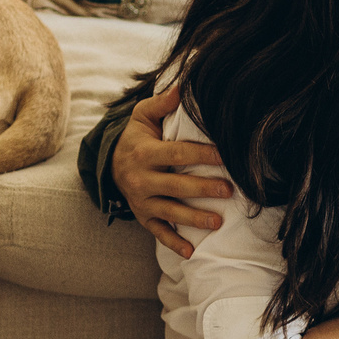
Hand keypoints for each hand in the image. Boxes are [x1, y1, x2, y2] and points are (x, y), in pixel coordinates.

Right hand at [113, 84, 232, 257]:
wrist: (110, 163)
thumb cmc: (136, 137)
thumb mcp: (142, 116)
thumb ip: (161, 103)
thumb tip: (182, 87)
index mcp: (144, 153)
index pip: (177, 154)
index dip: (202, 155)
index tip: (225, 156)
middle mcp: (140, 179)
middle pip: (176, 186)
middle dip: (203, 188)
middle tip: (229, 189)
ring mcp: (141, 201)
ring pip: (170, 212)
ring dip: (194, 218)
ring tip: (218, 222)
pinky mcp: (143, 216)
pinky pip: (158, 232)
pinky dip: (174, 243)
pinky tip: (191, 251)